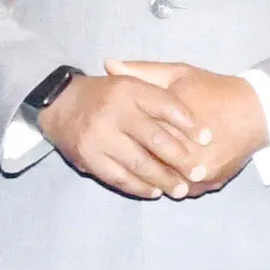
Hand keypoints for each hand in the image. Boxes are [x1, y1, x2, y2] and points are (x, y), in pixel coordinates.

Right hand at [38, 70, 203, 199]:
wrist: (61, 104)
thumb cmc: (107, 94)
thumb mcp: (132, 79)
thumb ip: (161, 88)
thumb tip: (195, 115)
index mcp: (128, 88)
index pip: (166, 105)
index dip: (189, 123)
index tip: (208, 138)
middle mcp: (113, 111)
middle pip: (155, 138)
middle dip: (180, 158)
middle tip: (198, 172)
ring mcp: (99, 136)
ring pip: (139, 163)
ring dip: (163, 179)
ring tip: (181, 189)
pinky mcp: (89, 157)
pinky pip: (119, 177)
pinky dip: (139, 187)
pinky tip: (154, 191)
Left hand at [108, 59, 266, 194]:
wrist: (256, 111)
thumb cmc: (213, 90)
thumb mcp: (178, 74)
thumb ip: (142, 71)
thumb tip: (108, 65)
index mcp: (169, 122)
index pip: (134, 136)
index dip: (121, 137)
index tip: (113, 134)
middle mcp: (184, 151)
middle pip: (146, 162)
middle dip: (133, 160)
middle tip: (123, 154)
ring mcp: (196, 171)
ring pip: (164, 181)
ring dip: (153, 177)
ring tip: (145, 168)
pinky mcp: (208, 184)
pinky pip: (183, 190)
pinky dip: (173, 185)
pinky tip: (168, 175)